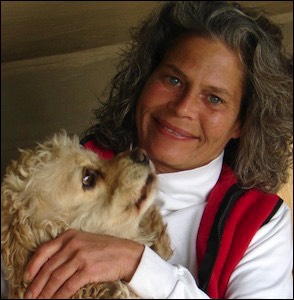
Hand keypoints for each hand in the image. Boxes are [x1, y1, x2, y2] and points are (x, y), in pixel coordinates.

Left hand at [23, 229, 143, 298]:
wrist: (125, 253)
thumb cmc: (104, 248)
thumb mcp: (83, 241)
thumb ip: (66, 249)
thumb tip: (48, 267)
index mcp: (69, 236)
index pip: (43, 250)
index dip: (32, 266)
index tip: (26, 278)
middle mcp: (73, 244)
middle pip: (47, 268)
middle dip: (36, 285)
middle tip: (29, 296)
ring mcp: (80, 257)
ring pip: (55, 278)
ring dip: (45, 293)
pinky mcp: (88, 270)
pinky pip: (68, 287)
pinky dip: (59, 297)